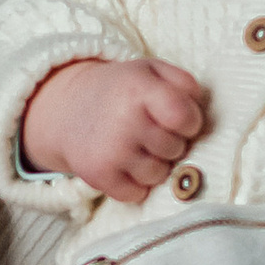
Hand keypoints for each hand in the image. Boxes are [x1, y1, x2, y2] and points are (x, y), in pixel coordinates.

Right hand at [21, 56, 208, 204]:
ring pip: (159, 175)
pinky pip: (137, 193)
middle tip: (150, 130)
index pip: (185, 118)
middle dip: (170, 142)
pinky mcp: (98, 175)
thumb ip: (184, 83)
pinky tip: (123, 163)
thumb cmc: (121, 90)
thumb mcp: (151, 70)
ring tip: (136, 146)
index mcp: (138, 90)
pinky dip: (135, 183)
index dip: (189, 121)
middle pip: (176, 149)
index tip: (176, 118)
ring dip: (154, 164)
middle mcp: (124, 121)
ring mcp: (110, 151)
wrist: (67, 109)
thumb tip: (198, 113)